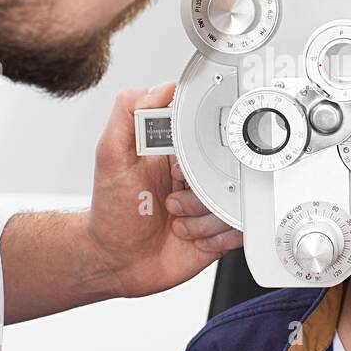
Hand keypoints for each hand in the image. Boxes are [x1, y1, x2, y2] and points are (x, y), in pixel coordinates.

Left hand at [86, 82, 242, 297]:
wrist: (117, 263)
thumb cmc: (112, 212)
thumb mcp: (111, 155)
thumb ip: (128, 113)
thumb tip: (161, 87)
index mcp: (176, 153)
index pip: (209, 137)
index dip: (199, 154)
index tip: (179, 170)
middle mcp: (196, 177)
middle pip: (228, 172)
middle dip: (200, 193)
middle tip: (172, 201)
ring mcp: (210, 205)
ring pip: (234, 203)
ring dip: (203, 218)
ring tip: (178, 222)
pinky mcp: (220, 232)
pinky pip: (240, 230)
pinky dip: (216, 236)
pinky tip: (192, 236)